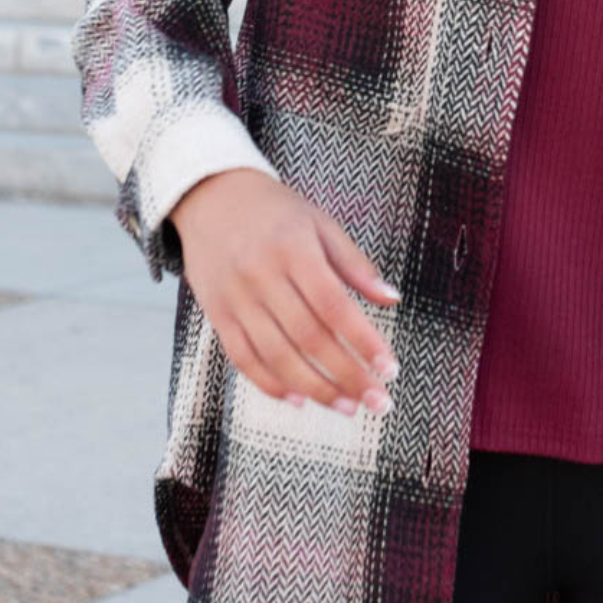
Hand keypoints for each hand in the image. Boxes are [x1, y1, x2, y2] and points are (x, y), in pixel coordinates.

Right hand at [168, 169, 402, 417]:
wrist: (209, 195)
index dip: (364, 341)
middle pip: (308, 337)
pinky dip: (270, 384)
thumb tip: (393, 299)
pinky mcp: (217, 314)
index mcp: (294, 249)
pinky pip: (243, 358)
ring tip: (348, 407)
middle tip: (379, 402)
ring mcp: (236, 297)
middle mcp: (262, 275)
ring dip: (315, 388)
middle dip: (348, 375)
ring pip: (276, 355)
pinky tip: (299, 400)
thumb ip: (355, 264)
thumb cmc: (275, 211)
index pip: (334, 306)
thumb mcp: (320, 224)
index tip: (391, 369)